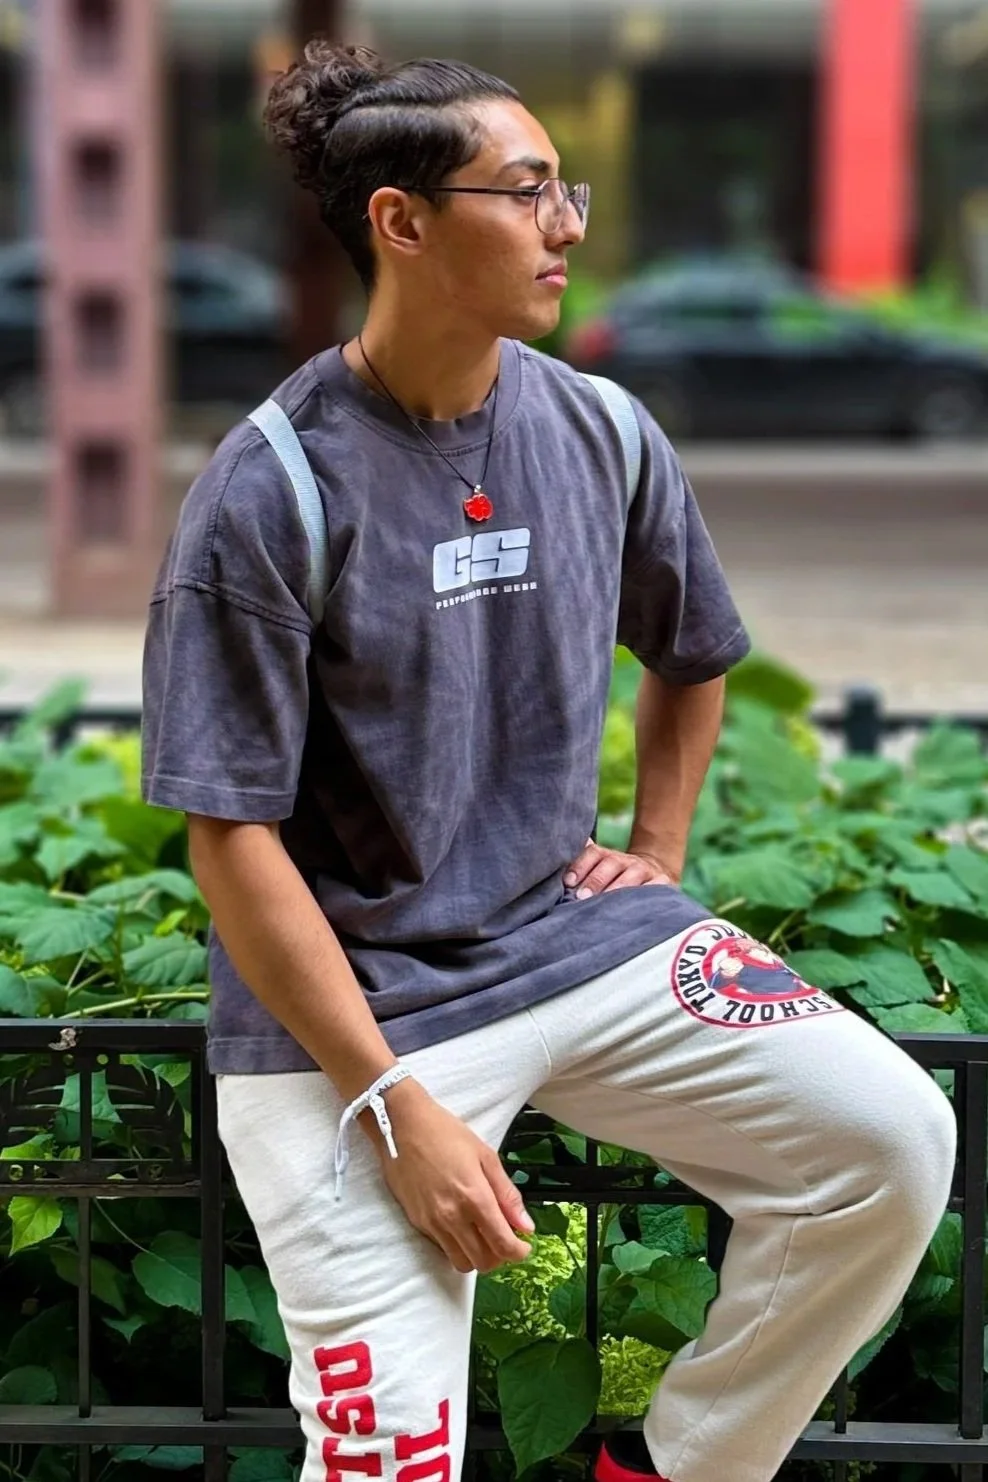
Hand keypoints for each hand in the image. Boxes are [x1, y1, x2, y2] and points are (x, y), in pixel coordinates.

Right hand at [361, 1079, 534, 1274]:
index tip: (524, 1246)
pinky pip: (443, 1248)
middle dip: (499, 1256)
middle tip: (504, 1238)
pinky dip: (458, 1246)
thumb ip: (507, 1194)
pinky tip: (462, 1225)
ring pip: (461, 1263)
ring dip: (477, 1256)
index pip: (502, 1245)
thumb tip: (526, 1226)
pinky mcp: (417, 1222)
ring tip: (483, 1235)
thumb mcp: (486, 1156)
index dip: (518, 1252)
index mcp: (475, 1197)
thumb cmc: (446, 1133)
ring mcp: (432, 1223)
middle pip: (483, 1262)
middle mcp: (452, 1217)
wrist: (402, 1126)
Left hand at [564, 839, 677, 897]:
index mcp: (605, 856)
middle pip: (610, 864)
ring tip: (605, 905)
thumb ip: (576, 870)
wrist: (651, 874)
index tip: (568, 882)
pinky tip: (636, 906)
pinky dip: (648, 894)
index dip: (579, 865)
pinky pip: (657, 888)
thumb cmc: (611, 882)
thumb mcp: (596, 874)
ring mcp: (644, 871)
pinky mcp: (663, 883)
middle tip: (582, 897)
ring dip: (617, 889)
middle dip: (595, 880)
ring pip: (632, 876)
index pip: (592, 853)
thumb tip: (547, 863)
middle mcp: (625, 860)